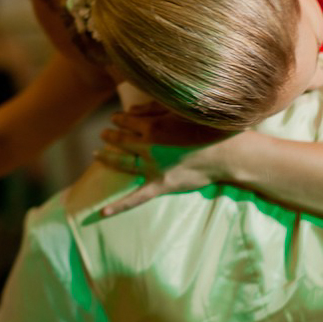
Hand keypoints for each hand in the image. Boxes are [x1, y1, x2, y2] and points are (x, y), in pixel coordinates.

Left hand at [95, 103, 240, 215]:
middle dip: (109, 136)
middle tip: (102, 134)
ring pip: (123, 163)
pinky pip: (136, 198)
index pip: (127, 121)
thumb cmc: (206, 129)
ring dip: (108, 157)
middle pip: (121, 141)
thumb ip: (153, 110)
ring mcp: (152, 168)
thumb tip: (130, 110)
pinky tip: (102, 212)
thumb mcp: (179, 112)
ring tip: (96, 154)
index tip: (114, 118)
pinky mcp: (160, 185)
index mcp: (152, 128)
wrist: (225, 154)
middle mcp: (148, 147)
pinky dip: (119, 206)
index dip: (118, 119)